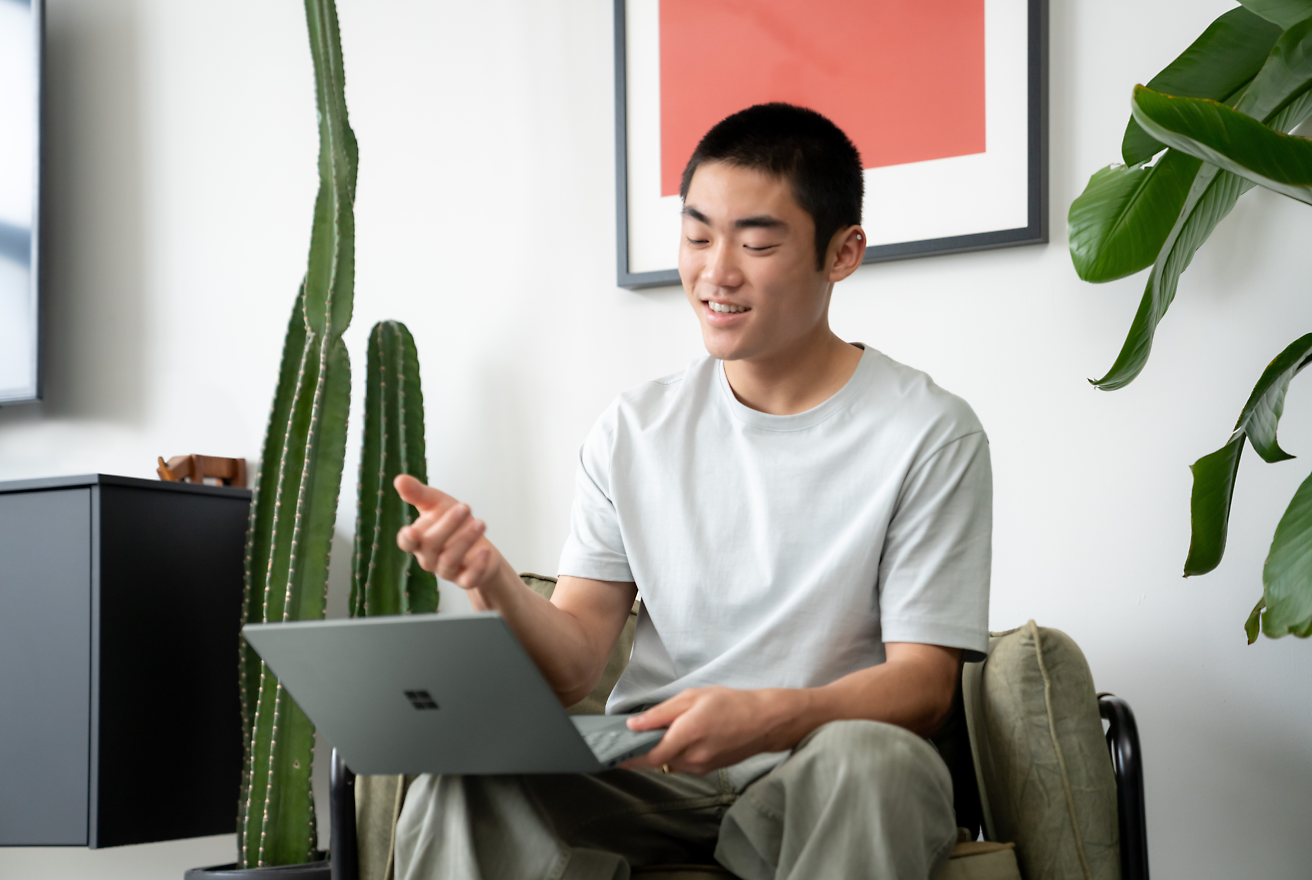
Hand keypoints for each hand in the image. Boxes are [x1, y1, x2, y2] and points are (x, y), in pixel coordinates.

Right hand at [394, 474, 501, 590]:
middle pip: (431, 546)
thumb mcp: (436, 503)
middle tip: (465, 507)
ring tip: (481, 523)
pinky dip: (477, 566)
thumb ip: (418, 493)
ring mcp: (447, 571)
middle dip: (448, 525)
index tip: (412, 531)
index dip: (408, 539)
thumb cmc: (454, 523)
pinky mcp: (466, 580)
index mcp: (419, 540)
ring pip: (449, 560)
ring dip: (465, 540)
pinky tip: (486, 550)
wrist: (479, 546)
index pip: (407, 542)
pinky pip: (469, 578)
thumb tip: (399, 479)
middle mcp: (429, 558)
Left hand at [621, 686, 798, 774]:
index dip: (626, 756)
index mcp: (687, 735)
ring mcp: (700, 767)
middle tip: (620, 742)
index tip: (609, 753)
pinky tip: (670, 740)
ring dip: (654, 753)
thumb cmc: (730, 704)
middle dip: (637, 752)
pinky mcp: (706, 770)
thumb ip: (661, 713)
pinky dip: (670, 754)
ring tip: (645, 736)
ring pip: (667, 763)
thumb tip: (633, 725)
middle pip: (654, 761)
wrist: (764, 722)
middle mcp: (692, 757)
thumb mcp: (693, 698)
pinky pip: (680, 764)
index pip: (648, 754)